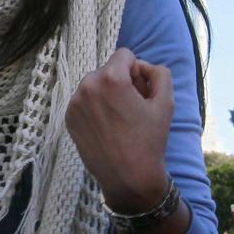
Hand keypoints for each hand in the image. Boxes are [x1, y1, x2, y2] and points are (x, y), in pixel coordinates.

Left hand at [65, 47, 173, 213]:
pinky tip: (106, 127)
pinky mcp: (68, 117)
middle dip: (122, 82)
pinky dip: (95, 107)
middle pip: (108, 69)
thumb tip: (143, 66)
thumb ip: (159, 74)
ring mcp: (74, 102)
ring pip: (95, 84)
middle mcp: (87, 86)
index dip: (138, 71)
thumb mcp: (166, 103)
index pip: (124, 55)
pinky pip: (84, 100)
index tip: (142, 92)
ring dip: (107, 94)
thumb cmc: (149, 140)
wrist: (128, 177)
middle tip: (132, 108)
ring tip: (120, 119)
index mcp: (111, 79)